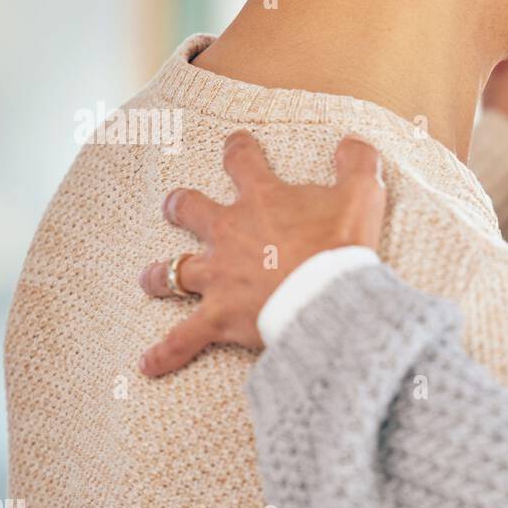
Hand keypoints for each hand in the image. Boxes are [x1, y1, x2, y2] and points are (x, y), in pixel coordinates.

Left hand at [138, 131, 385, 376]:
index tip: (235, 145)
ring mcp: (219, 276)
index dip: (238, 150)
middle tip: (176, 208)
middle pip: (191, 212)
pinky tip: (147, 365)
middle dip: (181, 208)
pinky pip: (183, 338)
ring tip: (150, 279)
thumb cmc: (342, 245)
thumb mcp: (361, 194)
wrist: (328, 295)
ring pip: (175, 272)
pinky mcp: (219, 317)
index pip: (242, 162)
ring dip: (161, 275)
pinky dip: (166, 353)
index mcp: (261, 199)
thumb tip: (352, 142)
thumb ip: (356, 162)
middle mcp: (230, 233)